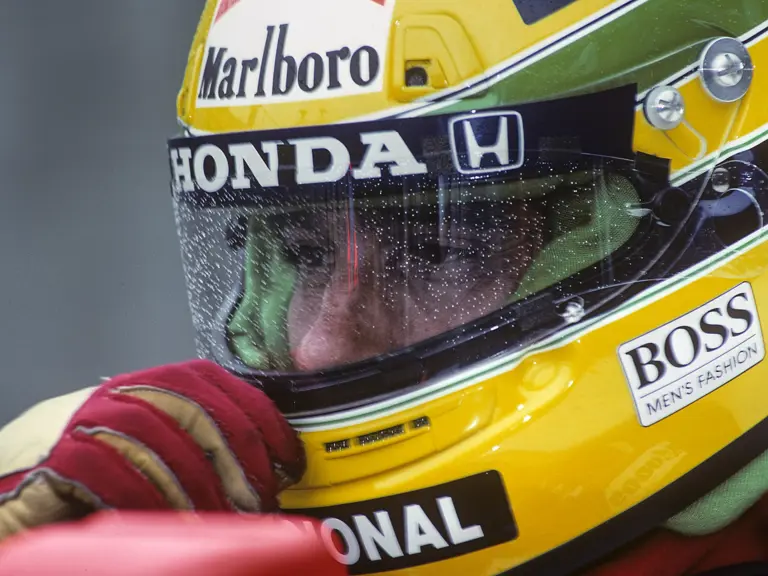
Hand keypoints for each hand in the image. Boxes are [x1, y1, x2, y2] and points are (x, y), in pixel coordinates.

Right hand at [0, 360, 304, 539]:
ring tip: (227, 517)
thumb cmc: (73, 467)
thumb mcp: (135, 442)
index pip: (211, 382)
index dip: (258, 416)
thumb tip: (250, 468)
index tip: (287, 455)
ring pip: (164, 443)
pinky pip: (119, 472)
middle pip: (196, 412)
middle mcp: (117, 393)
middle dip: (240, 457)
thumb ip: (182, 440)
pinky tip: (175, 520)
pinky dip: (153, 498)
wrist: (3, 481)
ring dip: (204, 486)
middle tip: (262, 498)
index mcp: (140, 384)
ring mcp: (87, 420)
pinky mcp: (60, 459)